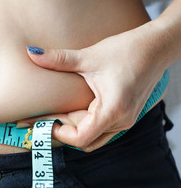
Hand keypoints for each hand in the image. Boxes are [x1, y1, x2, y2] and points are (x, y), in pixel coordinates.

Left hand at [18, 23, 166, 151]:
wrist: (156, 47)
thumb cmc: (127, 51)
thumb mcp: (89, 56)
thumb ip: (59, 59)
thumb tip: (32, 53)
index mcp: (112, 111)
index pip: (81, 138)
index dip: (58, 133)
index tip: (42, 121)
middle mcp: (121, 122)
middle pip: (85, 140)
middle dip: (62, 130)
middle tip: (41, 117)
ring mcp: (124, 120)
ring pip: (93, 136)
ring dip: (73, 127)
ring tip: (55, 112)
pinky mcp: (125, 115)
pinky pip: (101, 128)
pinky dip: (84, 122)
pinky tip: (72, 107)